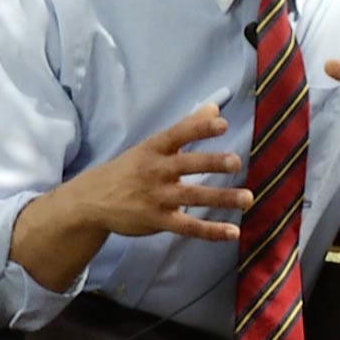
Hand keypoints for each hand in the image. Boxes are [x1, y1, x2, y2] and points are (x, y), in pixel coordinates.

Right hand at [67, 103, 252, 241]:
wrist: (93, 200)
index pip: (178, 134)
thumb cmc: (132, 167)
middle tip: (236, 162)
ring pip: (193, 197)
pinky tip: (233, 232)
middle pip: (187, 165)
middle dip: (211, 163)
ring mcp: (157, 197)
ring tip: (247, 198)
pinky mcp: (158, 221)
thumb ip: (187, 127)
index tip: (222, 123)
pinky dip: (211, 231)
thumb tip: (215, 107)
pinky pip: (188, 227)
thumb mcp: (154, 144)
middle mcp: (156, 171)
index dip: (199, 128)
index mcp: (155, 148)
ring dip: (221, 198)